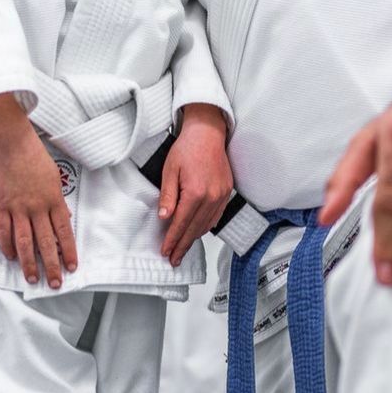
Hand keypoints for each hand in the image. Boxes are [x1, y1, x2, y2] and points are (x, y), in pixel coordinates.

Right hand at [0, 95, 77, 287]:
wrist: (11, 142)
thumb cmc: (34, 157)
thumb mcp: (54, 178)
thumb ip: (57, 202)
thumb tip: (64, 221)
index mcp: (54, 200)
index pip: (64, 232)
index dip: (69, 252)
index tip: (72, 267)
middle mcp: (37, 207)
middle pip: (46, 243)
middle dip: (52, 266)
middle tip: (55, 283)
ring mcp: (17, 208)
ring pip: (24, 242)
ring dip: (29, 263)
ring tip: (32, 278)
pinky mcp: (0, 206)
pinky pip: (3, 231)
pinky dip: (7, 246)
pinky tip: (12, 257)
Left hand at [158, 104, 233, 267]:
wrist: (208, 133)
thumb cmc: (187, 148)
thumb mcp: (169, 170)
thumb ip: (168, 196)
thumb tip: (165, 218)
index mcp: (195, 192)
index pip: (181, 223)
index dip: (172, 240)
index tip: (166, 251)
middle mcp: (211, 197)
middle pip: (194, 229)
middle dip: (183, 246)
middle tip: (174, 259)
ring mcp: (221, 196)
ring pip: (206, 225)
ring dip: (194, 238)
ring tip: (183, 248)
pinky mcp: (227, 192)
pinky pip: (216, 217)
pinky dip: (205, 227)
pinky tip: (197, 232)